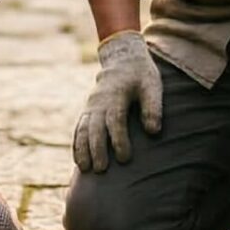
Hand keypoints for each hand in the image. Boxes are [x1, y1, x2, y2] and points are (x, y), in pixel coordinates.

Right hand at [73, 30, 163, 172]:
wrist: (123, 59)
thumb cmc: (141, 76)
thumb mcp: (152, 86)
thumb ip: (152, 108)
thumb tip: (153, 131)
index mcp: (117, 95)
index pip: (115, 120)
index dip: (119, 140)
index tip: (124, 158)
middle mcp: (100, 102)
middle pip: (95, 128)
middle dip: (97, 149)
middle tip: (101, 170)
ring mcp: (91, 106)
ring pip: (82, 129)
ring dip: (82, 149)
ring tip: (85, 169)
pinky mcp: (87, 111)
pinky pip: (78, 129)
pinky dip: (76, 145)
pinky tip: (79, 161)